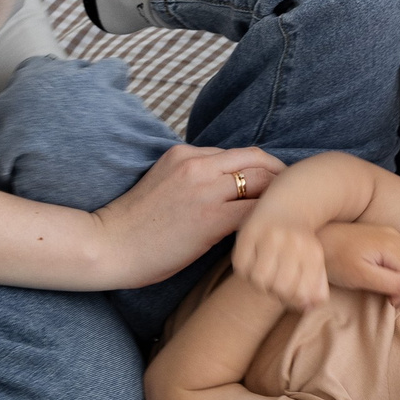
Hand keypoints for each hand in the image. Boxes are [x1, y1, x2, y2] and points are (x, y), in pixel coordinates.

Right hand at [88, 142, 279, 289]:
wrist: (107, 245)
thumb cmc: (133, 225)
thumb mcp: (163, 184)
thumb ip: (192, 179)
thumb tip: (224, 190)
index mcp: (185, 154)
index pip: (236, 154)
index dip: (260, 168)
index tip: (271, 184)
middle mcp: (197, 164)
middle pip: (256, 160)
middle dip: (279, 176)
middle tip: (292, 196)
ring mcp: (204, 189)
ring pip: (261, 182)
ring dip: (278, 198)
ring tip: (288, 215)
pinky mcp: (210, 218)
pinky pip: (253, 212)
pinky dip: (267, 220)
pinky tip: (273, 233)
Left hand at [319, 223, 399, 299]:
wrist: (318, 238)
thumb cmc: (336, 259)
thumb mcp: (359, 276)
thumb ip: (387, 281)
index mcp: (392, 247)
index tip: (390, 301)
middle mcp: (396, 237)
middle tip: (390, 297)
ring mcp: (391, 234)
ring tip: (388, 288)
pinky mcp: (385, 235)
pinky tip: (386, 275)